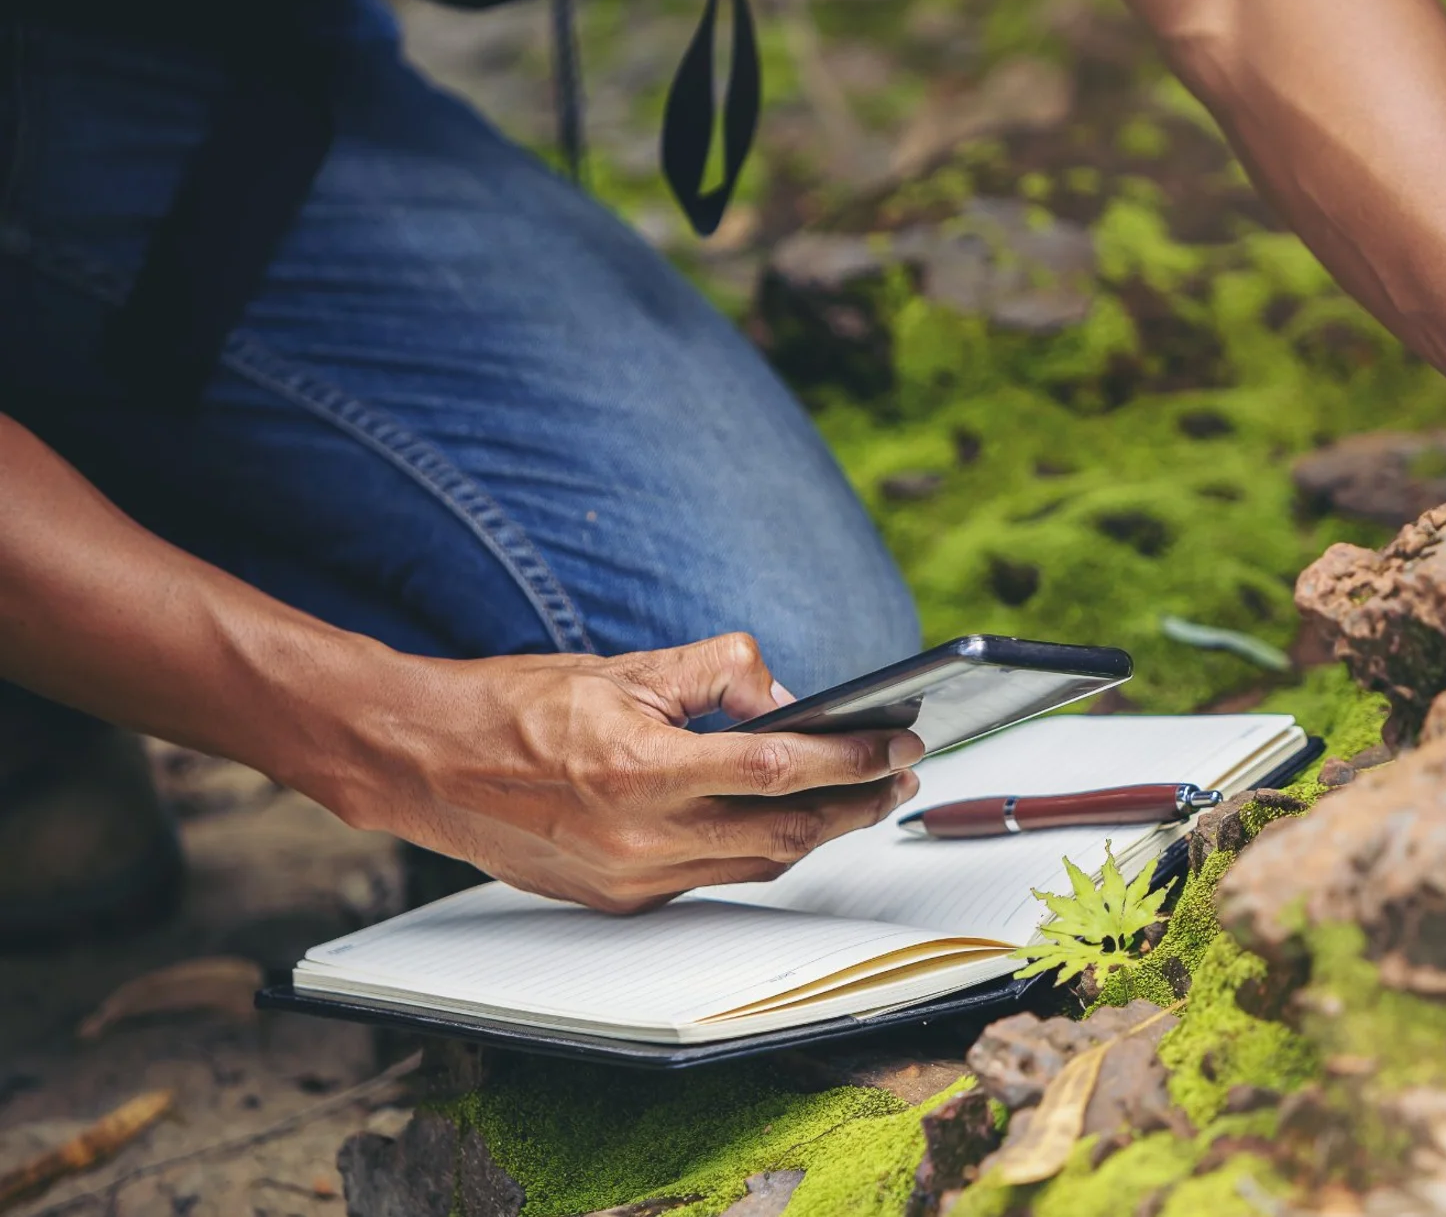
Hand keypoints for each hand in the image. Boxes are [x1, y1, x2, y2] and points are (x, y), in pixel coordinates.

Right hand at [304, 633, 920, 912]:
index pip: (781, 770)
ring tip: (859, 799)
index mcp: (642, 769)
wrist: (425, 762)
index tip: (899, 745)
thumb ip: (719, 673)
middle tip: (900, 778)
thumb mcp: (627, 667)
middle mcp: (639, 836)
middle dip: (856, 808)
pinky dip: (755, 850)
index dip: (853, 760)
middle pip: (785, 834)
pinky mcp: (618, 900)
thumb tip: (788, 696)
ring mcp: (629, 878)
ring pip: (755, 866)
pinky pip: (711, 878)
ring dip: (816, 835)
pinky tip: (782, 820)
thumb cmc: (516, 707)